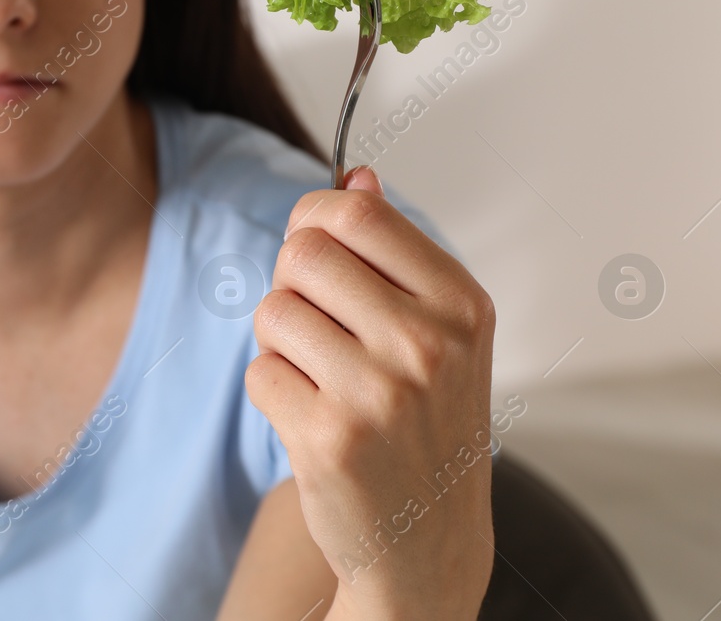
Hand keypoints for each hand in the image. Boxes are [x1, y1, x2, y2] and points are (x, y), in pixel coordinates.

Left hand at [244, 166, 496, 620]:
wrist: (428, 543)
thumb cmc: (429, 427)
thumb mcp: (441, 333)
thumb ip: (395, 250)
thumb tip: (356, 176)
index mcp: (461, 305)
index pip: (356, 215)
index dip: (314, 221)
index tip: (317, 246)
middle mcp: (428, 345)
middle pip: (301, 255)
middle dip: (292, 284)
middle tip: (318, 325)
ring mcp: (378, 394)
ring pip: (272, 311)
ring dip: (281, 341)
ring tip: (321, 377)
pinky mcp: (327, 439)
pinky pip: (259, 371)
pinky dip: (274, 390)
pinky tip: (314, 419)